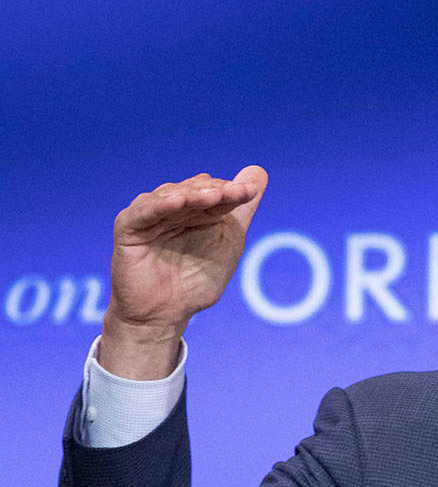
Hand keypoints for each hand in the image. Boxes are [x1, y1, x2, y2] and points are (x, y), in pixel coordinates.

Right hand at [99, 167, 267, 377]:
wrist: (165, 315)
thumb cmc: (195, 282)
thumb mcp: (227, 243)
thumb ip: (240, 210)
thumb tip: (259, 172)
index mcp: (195, 208)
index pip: (215, 192)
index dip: (232, 191)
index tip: (250, 191)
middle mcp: (171, 206)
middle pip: (194, 190)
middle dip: (215, 190)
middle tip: (234, 192)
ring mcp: (149, 214)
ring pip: (170, 196)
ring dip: (192, 194)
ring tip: (212, 196)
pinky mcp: (128, 226)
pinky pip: (144, 211)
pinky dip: (161, 205)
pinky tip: (178, 202)